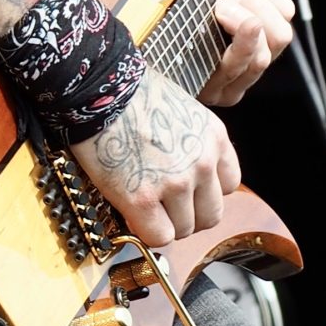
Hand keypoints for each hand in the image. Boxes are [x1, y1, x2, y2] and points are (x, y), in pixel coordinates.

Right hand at [75, 69, 240, 247]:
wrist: (97, 88)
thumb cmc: (130, 92)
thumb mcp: (180, 108)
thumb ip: (191, 141)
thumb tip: (181, 168)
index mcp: (214, 137)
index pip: (228, 185)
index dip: (203, 192)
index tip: (186, 192)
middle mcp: (202, 162)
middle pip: (211, 215)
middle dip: (187, 215)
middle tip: (163, 207)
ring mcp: (175, 183)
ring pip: (184, 229)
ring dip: (164, 223)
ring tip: (143, 207)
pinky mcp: (143, 199)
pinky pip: (158, 236)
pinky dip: (146, 231)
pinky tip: (132, 213)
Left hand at [134, 0, 294, 109]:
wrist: (108, 38)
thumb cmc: (142, 5)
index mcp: (239, 27)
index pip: (282, 12)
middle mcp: (239, 57)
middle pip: (282, 34)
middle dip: (259, 2)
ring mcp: (227, 79)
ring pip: (266, 52)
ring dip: (248, 19)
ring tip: (217, 6)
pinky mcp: (211, 92)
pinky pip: (243, 69)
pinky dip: (240, 41)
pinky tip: (219, 19)